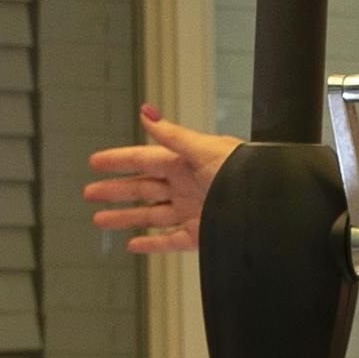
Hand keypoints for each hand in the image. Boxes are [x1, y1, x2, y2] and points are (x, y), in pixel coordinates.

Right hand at [82, 108, 238, 255]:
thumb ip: (173, 135)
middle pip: (141, 188)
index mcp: (185, 162)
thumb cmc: (246, 170)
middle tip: (89, 192)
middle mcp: (186, 186)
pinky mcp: (200, 235)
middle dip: (114, 191)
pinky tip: (133, 245)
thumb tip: (147, 112)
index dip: (118, 161)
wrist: (269, 203)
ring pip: (150, 215)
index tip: (95, 162)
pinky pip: (169, 241)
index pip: (143, 159)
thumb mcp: (205, 149)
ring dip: (124, 217)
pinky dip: (150, 245)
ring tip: (100, 219)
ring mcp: (191, 211)